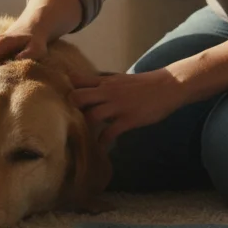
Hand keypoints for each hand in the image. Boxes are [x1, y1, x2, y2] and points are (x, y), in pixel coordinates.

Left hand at [71, 69, 186, 148]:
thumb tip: (88, 92)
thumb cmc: (145, 84)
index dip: (65, 89)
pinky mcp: (128, 119)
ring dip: (85, 129)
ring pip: (91, 116)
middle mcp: (107, 91)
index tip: (59, 100)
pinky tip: (100, 148)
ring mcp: (117, 105)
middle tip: (68, 122)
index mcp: (104, 81)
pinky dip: (102, 143)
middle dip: (70, 109)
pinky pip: (109, 133)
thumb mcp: (120, 79)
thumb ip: (103, 85)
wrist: (169, 85)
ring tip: (82, 138)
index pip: (76, 80)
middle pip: (77, 97)